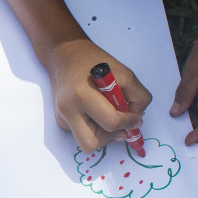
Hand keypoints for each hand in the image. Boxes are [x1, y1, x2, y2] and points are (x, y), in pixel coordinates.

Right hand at [45, 38, 151, 153]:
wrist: (63, 54)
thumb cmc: (94, 61)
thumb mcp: (124, 73)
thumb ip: (137, 96)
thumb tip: (136, 119)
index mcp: (81, 95)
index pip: (110, 122)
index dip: (128, 122)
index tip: (135, 118)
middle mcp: (67, 110)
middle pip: (91, 144)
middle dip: (110, 138)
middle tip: (121, 127)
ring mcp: (61, 117)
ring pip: (86, 142)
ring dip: (102, 135)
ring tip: (108, 116)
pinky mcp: (60, 120)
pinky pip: (81, 134)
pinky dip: (93, 128)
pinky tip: (95, 112)